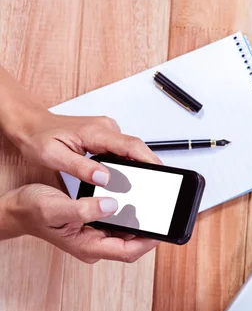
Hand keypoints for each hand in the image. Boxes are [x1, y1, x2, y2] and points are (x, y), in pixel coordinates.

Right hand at [3, 184, 158, 262]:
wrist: (17, 208)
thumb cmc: (31, 210)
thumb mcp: (56, 207)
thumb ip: (84, 209)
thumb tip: (111, 205)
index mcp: (88, 246)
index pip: (127, 251)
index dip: (148, 242)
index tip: (162, 229)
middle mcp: (94, 244)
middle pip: (131, 243)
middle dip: (149, 230)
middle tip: (163, 213)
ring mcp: (94, 237)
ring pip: (126, 234)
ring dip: (139, 221)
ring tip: (152, 205)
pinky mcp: (93, 227)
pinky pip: (117, 224)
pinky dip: (127, 214)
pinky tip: (133, 201)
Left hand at [16, 111, 160, 185]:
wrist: (31, 125)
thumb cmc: (39, 138)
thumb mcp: (55, 157)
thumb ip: (81, 168)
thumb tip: (105, 178)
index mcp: (95, 132)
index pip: (131, 145)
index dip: (149, 159)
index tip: (161, 172)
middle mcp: (105, 128)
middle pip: (136, 148)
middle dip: (150, 165)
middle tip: (156, 185)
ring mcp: (106, 131)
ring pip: (131, 150)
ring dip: (140, 165)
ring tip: (145, 185)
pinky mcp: (105, 136)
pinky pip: (123, 150)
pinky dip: (129, 163)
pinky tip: (129, 177)